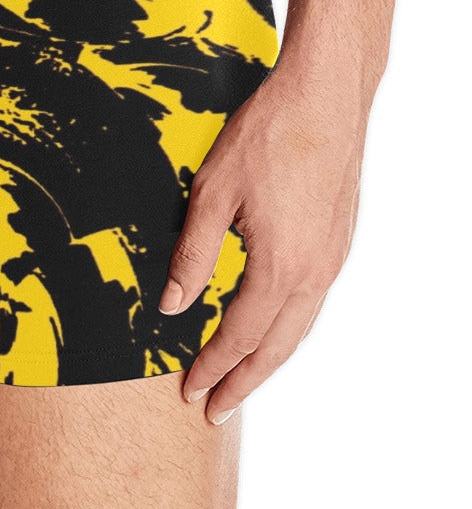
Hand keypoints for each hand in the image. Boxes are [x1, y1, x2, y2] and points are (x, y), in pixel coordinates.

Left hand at [158, 59, 369, 424]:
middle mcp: (314, 272)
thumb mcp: (211, 193)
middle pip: (275, 347)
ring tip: (240, 382)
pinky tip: (269, 328)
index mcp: (280, 266)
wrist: (326, 96)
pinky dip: (286, 329)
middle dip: (243, 383)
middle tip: (216, 412)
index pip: (238, 335)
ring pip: (298, 329)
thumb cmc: (265, 136)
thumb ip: (191, 255)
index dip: (211, 367)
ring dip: (267, 360)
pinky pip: (311, 303)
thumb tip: (172, 307)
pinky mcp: (337, 240)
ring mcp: (332, 258)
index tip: (189, 392)